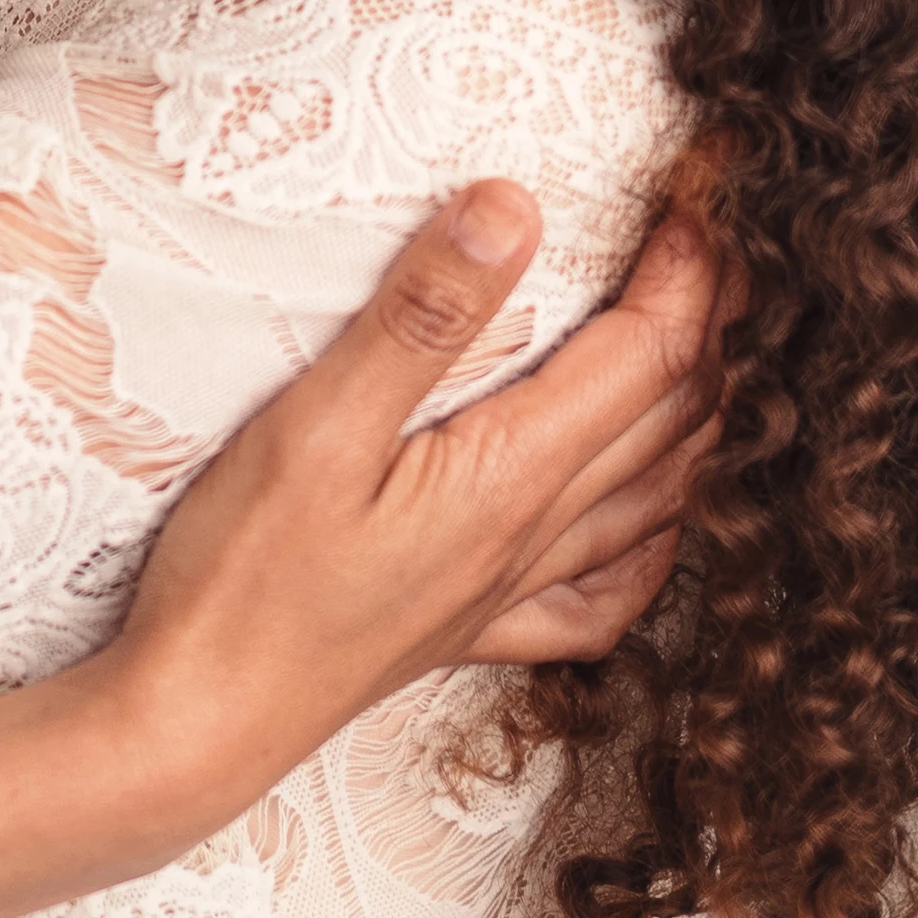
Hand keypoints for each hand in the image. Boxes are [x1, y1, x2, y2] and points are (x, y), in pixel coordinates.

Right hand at [102, 190, 722, 821]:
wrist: (196, 724)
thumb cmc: (242, 580)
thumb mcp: (315, 426)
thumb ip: (419, 319)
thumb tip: (513, 209)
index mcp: (510, 476)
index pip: (645, 354)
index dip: (691, 269)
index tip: (707, 193)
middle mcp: (533, 537)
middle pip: (669, 417)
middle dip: (712, 321)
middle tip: (721, 241)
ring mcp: (508, 593)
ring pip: (653, 498)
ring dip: (698, 416)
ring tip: (710, 348)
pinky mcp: (470, 632)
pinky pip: (601, 596)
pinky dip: (651, 547)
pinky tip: (652, 528)